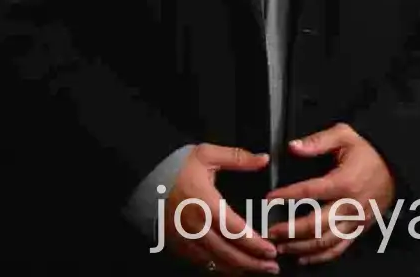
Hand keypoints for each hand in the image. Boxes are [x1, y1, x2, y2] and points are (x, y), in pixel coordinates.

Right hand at [163, 144, 279, 272]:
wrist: (148, 177)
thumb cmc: (178, 166)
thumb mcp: (208, 154)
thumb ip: (238, 158)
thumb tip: (264, 159)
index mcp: (206, 204)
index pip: (235, 231)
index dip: (254, 244)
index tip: (271, 250)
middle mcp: (196, 227)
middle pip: (228, 254)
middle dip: (252, 263)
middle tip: (272, 267)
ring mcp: (186, 240)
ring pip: (216, 263)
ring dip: (239, 269)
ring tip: (258, 270)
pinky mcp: (179, 246)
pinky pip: (202, 263)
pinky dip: (220, 268)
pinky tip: (234, 268)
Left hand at [265, 122, 395, 265]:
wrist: (395, 165)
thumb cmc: (368, 150)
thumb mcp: (344, 135)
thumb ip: (317, 141)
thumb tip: (293, 147)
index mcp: (344, 181)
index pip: (310, 192)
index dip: (288, 196)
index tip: (270, 197)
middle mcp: (350, 205)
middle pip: (316, 225)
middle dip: (290, 230)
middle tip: (270, 231)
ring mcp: (355, 221)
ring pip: (325, 242)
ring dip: (301, 247)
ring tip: (281, 246)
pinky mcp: (359, 229)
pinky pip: (339, 248)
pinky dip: (320, 257)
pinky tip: (303, 258)